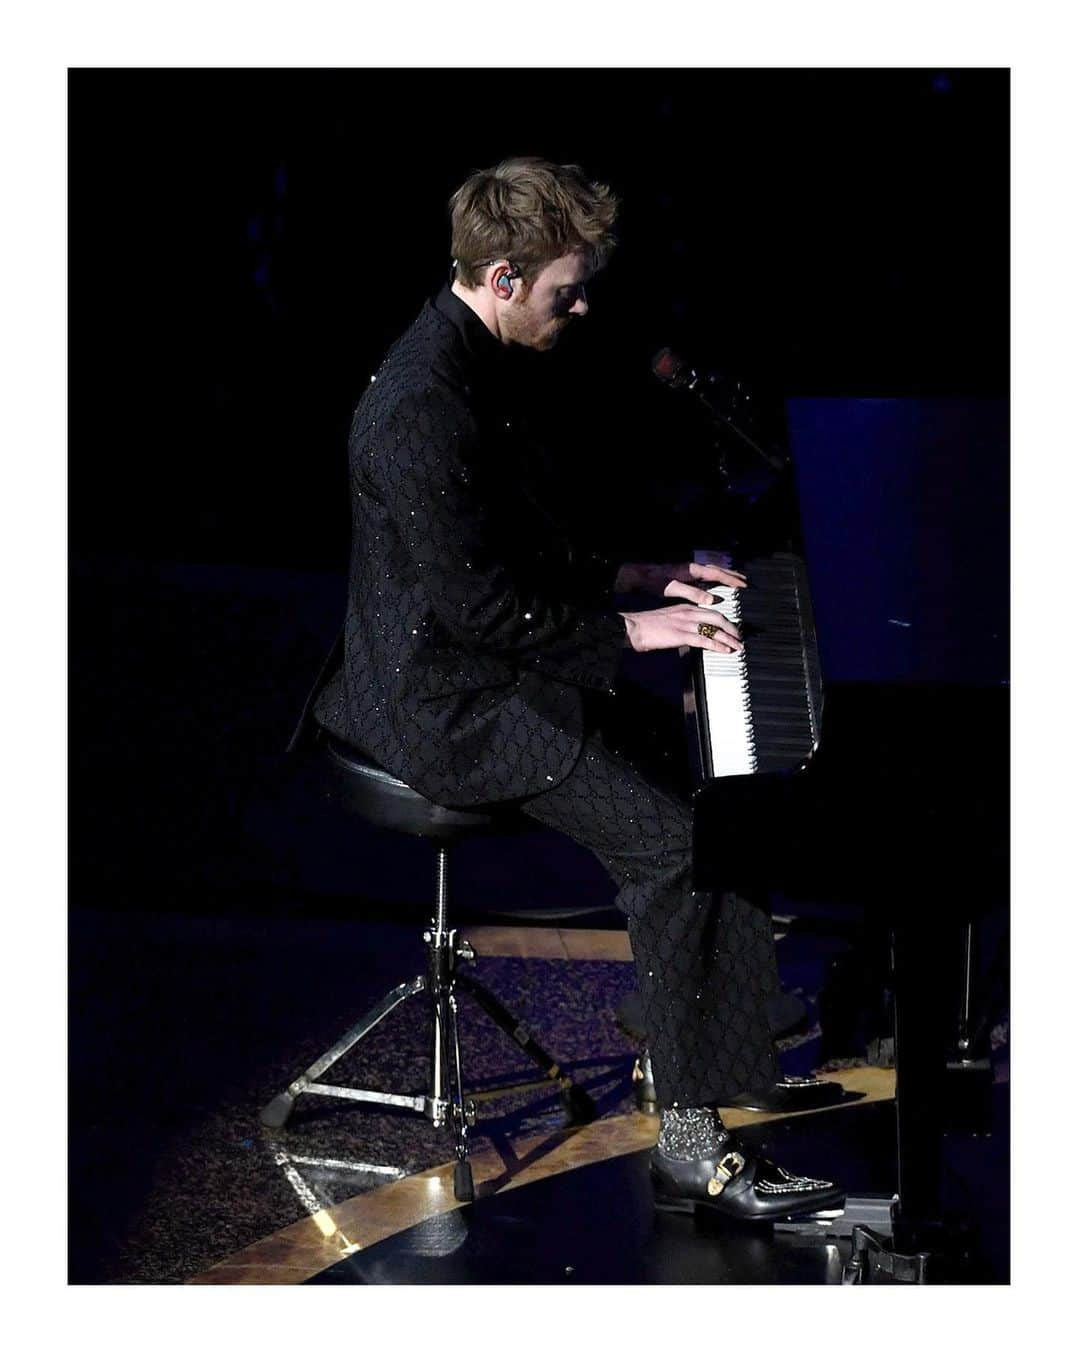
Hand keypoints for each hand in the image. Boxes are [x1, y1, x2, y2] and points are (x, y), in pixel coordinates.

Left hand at [614, 560, 746, 607]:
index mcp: (691, 570)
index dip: (731, 580)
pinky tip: (714, 585)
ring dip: (724, 575)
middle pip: (716, 570)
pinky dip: (713, 578)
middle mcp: (692, 568)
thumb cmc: (652, 581)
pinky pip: (704, 576)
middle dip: (731, 575)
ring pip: (711, 571)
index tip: (744, 585)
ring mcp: (688, 571)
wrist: (636, 575)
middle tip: (745, 581)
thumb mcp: (671, 588)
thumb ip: (692, 593)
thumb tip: (711, 600)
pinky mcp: (683, 575)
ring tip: (735, 581)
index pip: (716, 574)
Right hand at [620, 602, 743, 654]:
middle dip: (732, 628)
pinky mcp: (681, 635)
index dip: (725, 620)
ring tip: (738, 646)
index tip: (732, 628)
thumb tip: (693, 634)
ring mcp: (685, 623)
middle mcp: (688, 612)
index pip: (711, 611)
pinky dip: (717, 645)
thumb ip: (682, 624)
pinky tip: (725, 650)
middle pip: (718, 617)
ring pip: (715, 628)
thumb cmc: (647, 626)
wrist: (633, 627)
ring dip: (729, 638)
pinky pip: (704, 640)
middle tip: (740, 637)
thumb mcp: (669, 620)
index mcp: (685, 607)